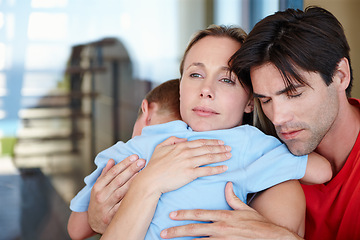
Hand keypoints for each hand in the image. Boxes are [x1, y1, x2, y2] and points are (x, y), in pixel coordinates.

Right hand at [88, 155, 144, 233]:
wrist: (93, 223)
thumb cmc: (98, 202)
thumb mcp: (98, 188)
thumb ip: (105, 174)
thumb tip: (112, 161)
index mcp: (97, 187)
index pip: (112, 172)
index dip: (124, 163)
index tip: (134, 157)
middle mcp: (101, 196)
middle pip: (118, 180)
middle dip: (131, 169)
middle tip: (142, 161)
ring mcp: (106, 207)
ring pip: (121, 192)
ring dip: (133, 181)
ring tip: (143, 173)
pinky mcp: (111, 217)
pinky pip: (122, 206)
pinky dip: (131, 199)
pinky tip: (140, 192)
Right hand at [136, 136, 230, 194]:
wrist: (151, 180)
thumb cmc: (154, 165)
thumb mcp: (160, 147)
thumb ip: (171, 140)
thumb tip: (183, 139)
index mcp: (180, 146)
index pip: (200, 142)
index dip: (212, 141)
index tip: (220, 142)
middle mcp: (186, 152)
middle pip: (207, 148)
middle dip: (220, 147)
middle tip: (229, 148)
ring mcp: (189, 163)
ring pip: (209, 157)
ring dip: (221, 156)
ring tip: (229, 155)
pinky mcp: (190, 174)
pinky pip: (207, 170)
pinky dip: (217, 168)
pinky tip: (224, 168)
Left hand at [161, 182, 300, 238]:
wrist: (271, 237)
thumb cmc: (257, 223)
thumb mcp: (244, 209)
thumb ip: (232, 198)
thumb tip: (226, 184)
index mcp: (223, 216)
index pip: (199, 214)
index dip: (184, 214)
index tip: (171, 215)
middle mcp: (220, 228)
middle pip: (194, 229)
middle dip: (177, 231)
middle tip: (163, 232)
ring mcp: (222, 239)